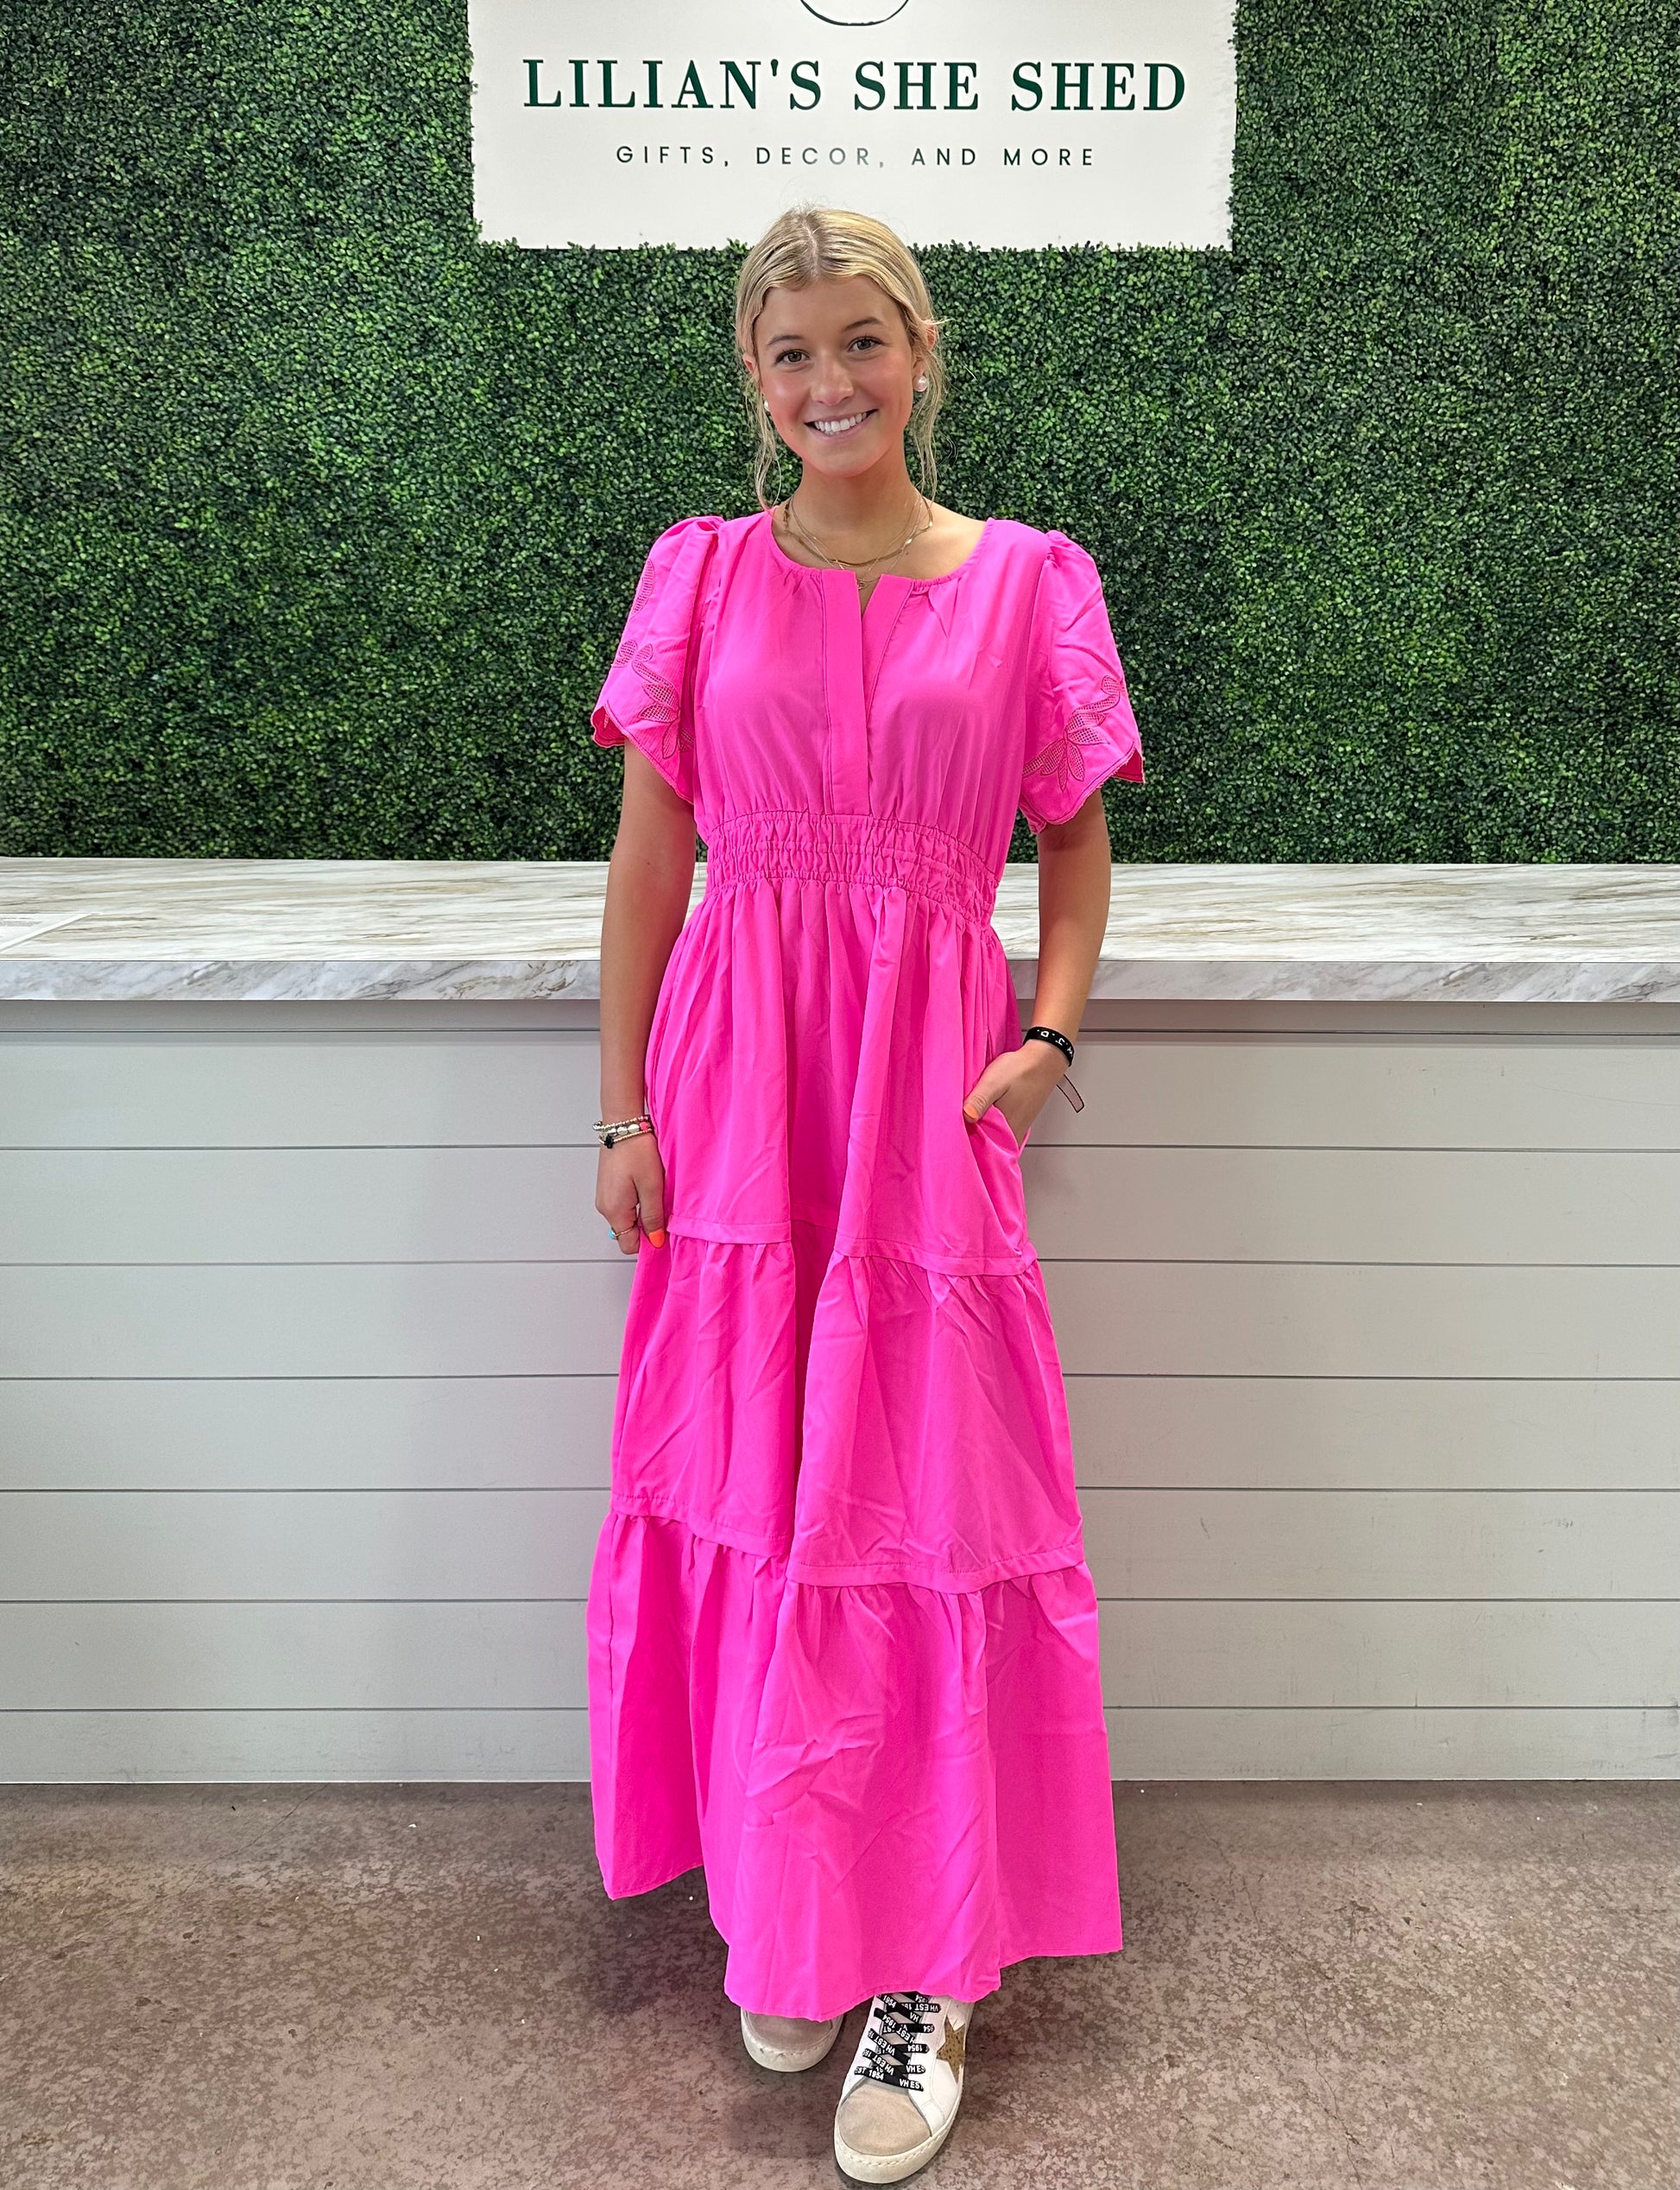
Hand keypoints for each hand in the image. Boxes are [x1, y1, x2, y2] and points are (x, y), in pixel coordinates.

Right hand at [596, 1133, 668, 1253]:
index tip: (663, 1230)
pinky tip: (645, 1186)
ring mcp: (605, 1197)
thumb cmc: (637, 1151)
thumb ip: (653, 1217)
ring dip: (641, 1213)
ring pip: (626, 1218)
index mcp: (615, 1211)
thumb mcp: (652, 1188)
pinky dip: (635, 1202)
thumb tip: (655, 1241)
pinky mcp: (608, 1187)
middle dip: (646, 1227)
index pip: (629, 1246)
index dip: (648, 1241)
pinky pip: (623, 1205)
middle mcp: (605, 1207)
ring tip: (654, 1193)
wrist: (623, 1125)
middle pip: (627, 1233)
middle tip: (661, 1207)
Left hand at [962, 1039, 1066, 1150]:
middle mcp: (1013, 1133)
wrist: (1043, 1060)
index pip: (981, 1146)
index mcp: (1007, 1129)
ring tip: (971, 1114)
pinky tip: (985, 1110)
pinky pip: (1000, 1127)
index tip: (955, 1130)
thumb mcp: (994, 1083)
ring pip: (993, 1135)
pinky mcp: (1018, 1119)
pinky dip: (990, 1121)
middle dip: (972, 1135)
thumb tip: (966, 1116)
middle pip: (986, 1143)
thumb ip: (980, 1100)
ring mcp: (1017, 1127)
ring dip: (981, 1127)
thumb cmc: (1020, 1070)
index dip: (966, 1140)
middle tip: (959, 1121)